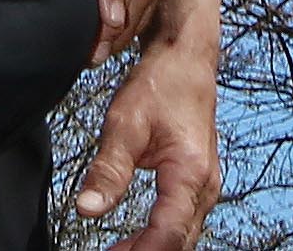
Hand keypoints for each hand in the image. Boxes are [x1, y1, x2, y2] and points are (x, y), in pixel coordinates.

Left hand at [78, 40, 222, 250]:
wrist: (187, 61)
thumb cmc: (160, 85)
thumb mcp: (124, 123)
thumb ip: (108, 170)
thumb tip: (87, 209)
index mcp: (190, 173)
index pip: (169, 232)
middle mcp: (205, 185)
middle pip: (180, 241)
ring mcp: (205, 185)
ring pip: (183, 234)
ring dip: (152, 249)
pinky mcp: (198, 183)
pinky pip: (183, 221)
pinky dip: (160, 236)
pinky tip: (134, 242)